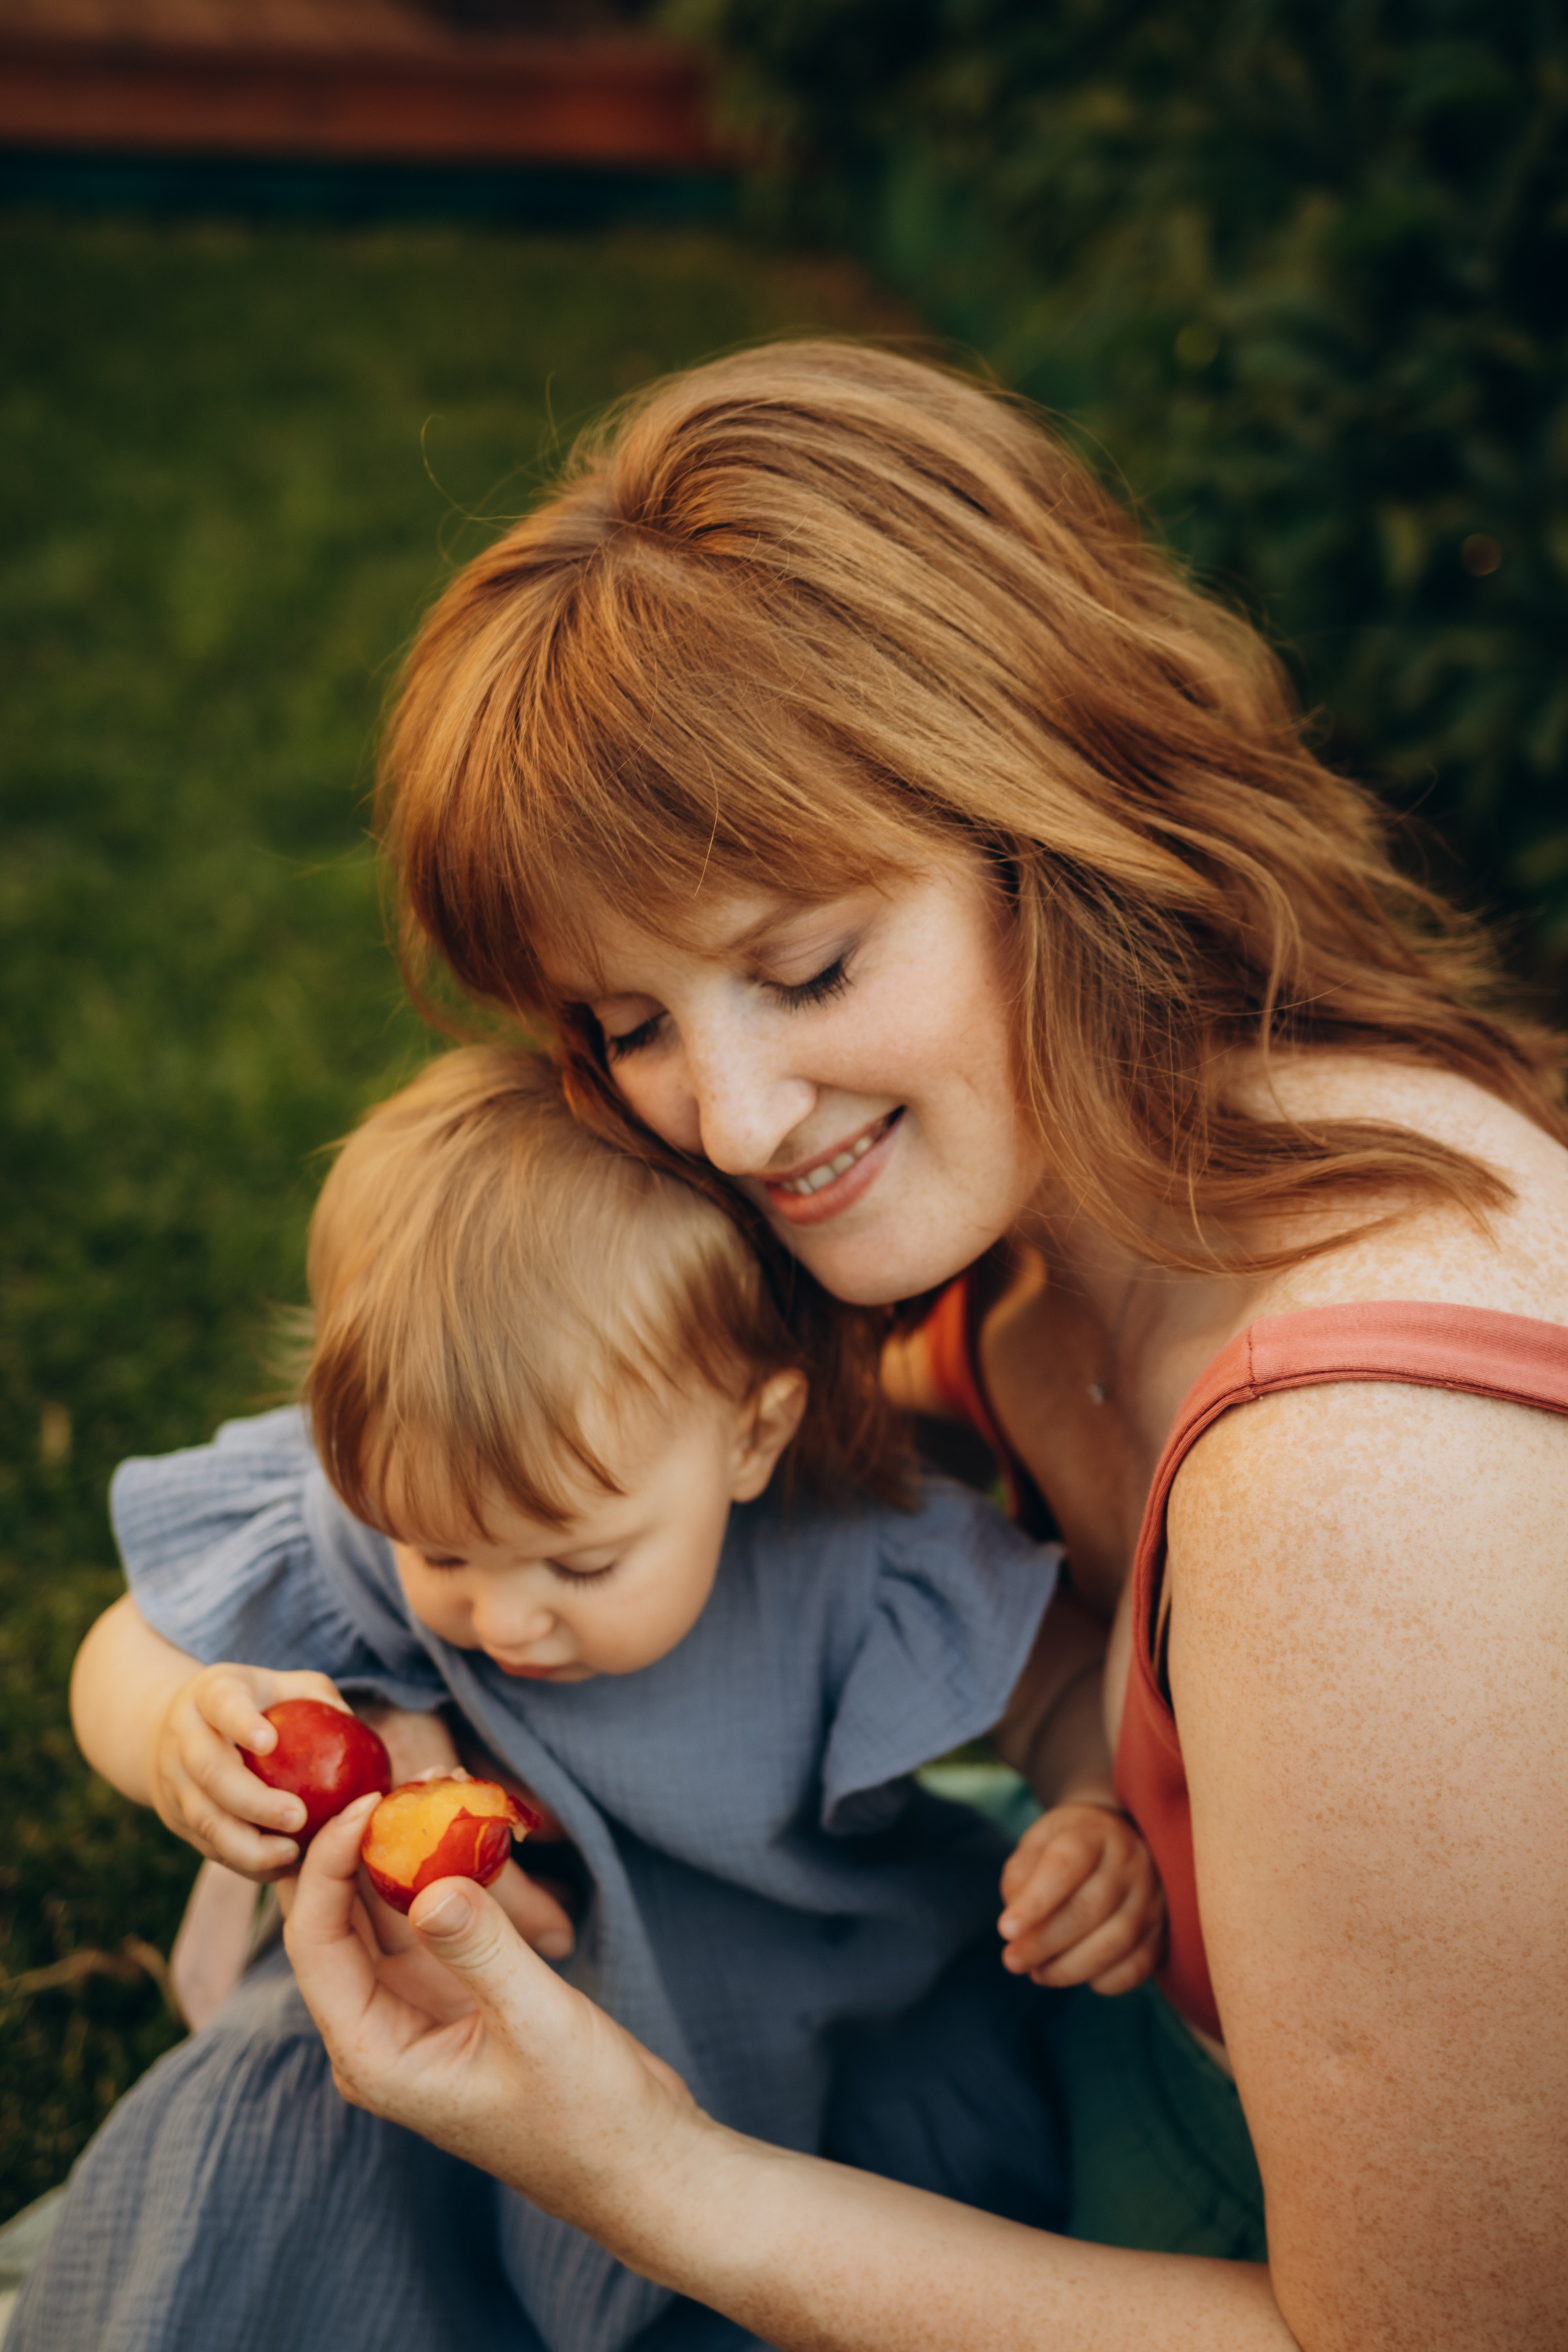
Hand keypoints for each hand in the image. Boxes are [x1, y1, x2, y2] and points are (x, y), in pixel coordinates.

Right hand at [148, 1661, 353, 1879]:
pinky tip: (279, 1869)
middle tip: (298, 1817)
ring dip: (247, 1845)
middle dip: (253, 1801)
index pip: (222, 1704)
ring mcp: (174, 1782)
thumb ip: (315, 1695)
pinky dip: (242, 1862)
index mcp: (211, 1695)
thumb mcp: (279, 1686)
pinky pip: (208, 1847)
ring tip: (291, 1855)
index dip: (241, 1723)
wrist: (175, 1727)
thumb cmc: (252, 1704)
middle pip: (211, 1772)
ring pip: (205, 1820)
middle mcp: (184, 1737)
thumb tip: (352, 1720)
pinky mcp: (176, 1820)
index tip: (269, 1742)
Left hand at [285, 1799, 701, 2241]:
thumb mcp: (537, 2024)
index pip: (318, 1944)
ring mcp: (417, 2009)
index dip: (329, 1866)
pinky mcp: (456, 1992)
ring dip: (399, 1847)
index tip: (367, 1801)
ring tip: (429, 1781)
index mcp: (374, 2055)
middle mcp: (381, 2030)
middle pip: (337, 1921)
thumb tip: (430, 1883)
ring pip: (383, 1912)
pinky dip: (441, 1867)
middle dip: (356, 1843)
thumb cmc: (587, 2114)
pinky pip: (429, 1917)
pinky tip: (463, 1819)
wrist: (639, 2159)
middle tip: (386, 1772)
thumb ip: (482, 1951)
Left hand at [997, 1798, 1163, 1993]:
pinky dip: (1105, 1981)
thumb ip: (1019, 1880)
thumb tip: (1018, 1931)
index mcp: (1092, 1832)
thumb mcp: (1035, 1846)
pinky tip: (1080, 1976)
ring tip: (1039, 1973)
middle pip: (1088, 1910)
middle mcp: (1129, 1861)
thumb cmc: (1065, 1847)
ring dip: (1070, 1968)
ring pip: (1115, 1942)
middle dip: (1045, 1943)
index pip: (1064, 1867)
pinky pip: (1138, 1965)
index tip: (1005, 1930)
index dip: (1034, 1903)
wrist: (1114, 1839)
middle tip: (1013, 1961)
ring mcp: (1151, 1896)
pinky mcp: (1161, 1928)